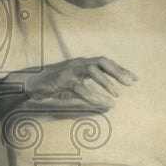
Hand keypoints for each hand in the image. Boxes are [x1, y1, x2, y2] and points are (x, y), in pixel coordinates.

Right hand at [21, 57, 136, 110]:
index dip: (120, 70)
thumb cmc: (53, 84)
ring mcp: (69, 70)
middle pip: (102, 62)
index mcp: (82, 63)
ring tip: (116, 94)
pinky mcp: (62, 80)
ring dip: (106, 82)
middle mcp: (78, 63)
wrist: (31, 82)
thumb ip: (91, 91)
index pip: (105, 62)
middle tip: (130, 83)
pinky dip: (90, 94)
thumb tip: (110, 103)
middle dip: (117, 72)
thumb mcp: (74, 85)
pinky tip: (99, 102)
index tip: (134, 79)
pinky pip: (79, 86)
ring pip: (92, 70)